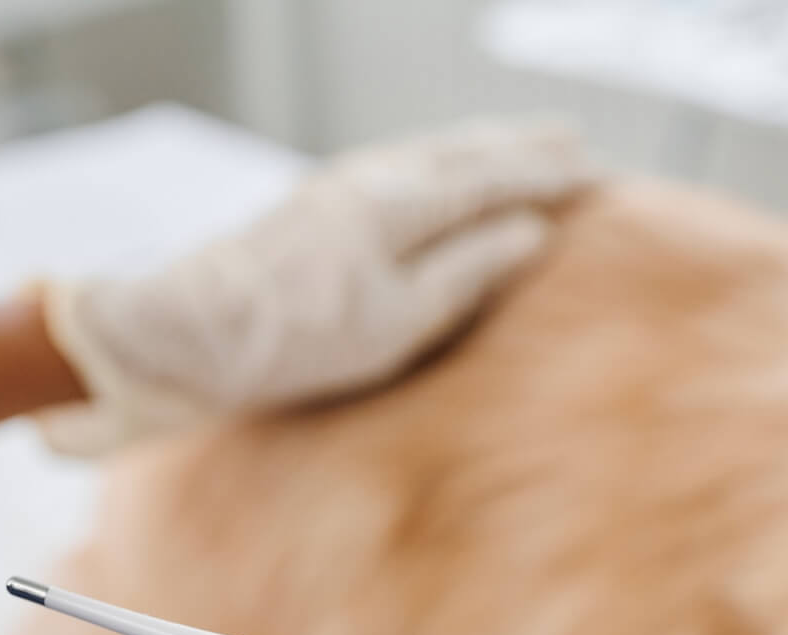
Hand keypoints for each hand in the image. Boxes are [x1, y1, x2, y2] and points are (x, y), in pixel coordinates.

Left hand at [37, 117, 591, 453]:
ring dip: (480, 150)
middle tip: (572, 143)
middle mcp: (372, 176)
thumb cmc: (297, 339)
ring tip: (518, 151)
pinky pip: (400, 169)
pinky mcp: (314, 207)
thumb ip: (470, 270)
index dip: (549, 174)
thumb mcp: (403, 319)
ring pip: (429, 154)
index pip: (495, 176)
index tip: (597, 172)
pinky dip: (440, 167)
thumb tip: (528, 231)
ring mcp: (338, 185)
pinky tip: (437, 181)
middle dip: (521, 147)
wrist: (190, 333)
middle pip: (463, 150)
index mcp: (402, 200)